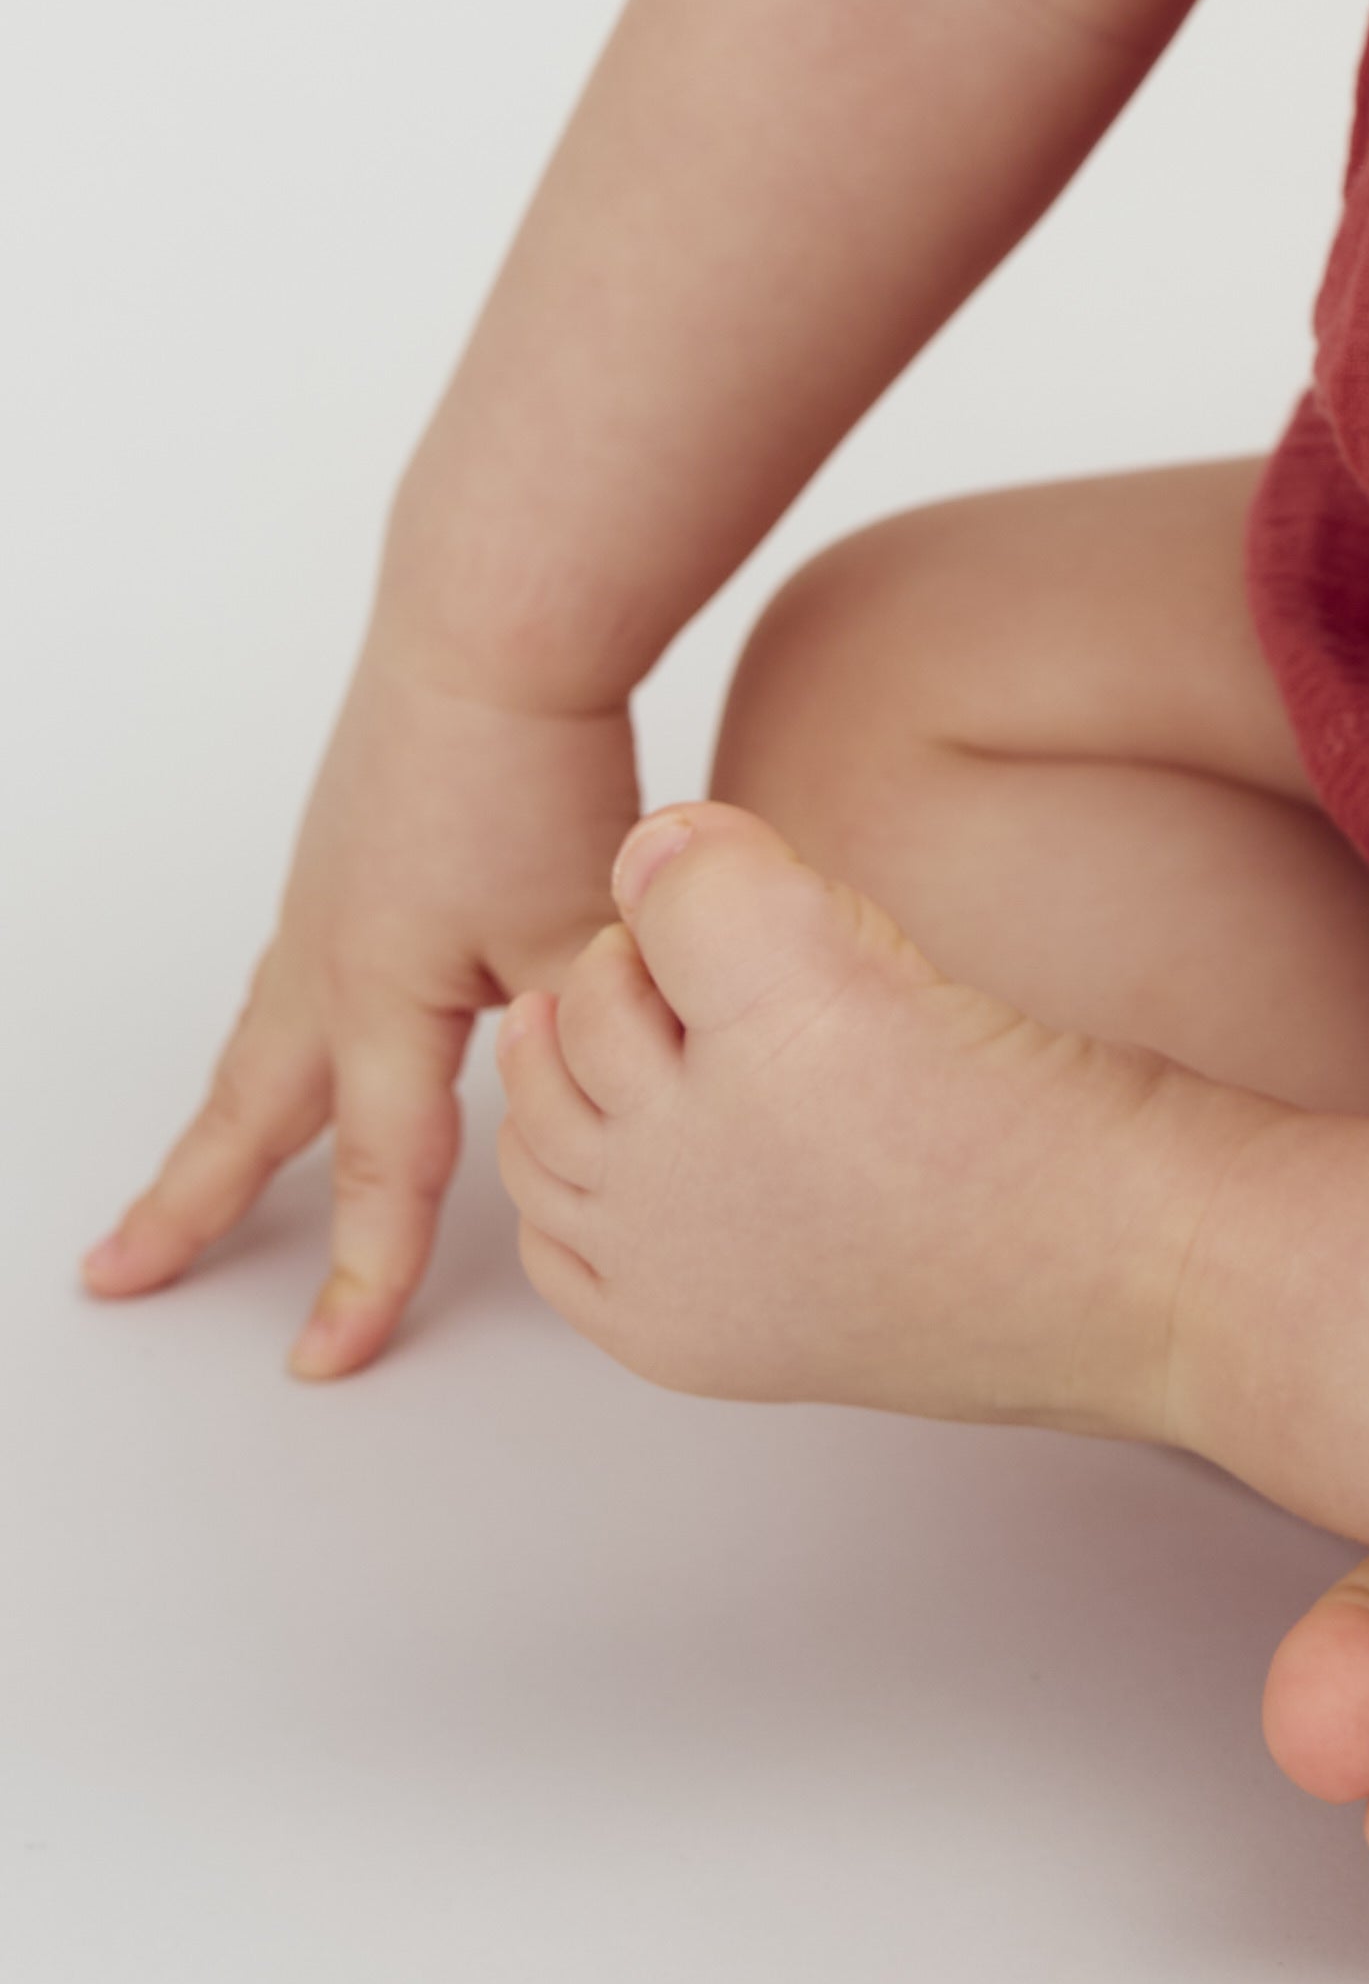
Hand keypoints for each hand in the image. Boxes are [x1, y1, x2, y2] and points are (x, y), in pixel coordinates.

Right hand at [83, 639, 645, 1374]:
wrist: (495, 623)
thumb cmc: (536, 765)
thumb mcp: (584, 923)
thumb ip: (601, 1029)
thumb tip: (638, 1096)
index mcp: (385, 997)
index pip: (378, 1171)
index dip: (362, 1273)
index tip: (324, 1360)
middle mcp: (331, 956)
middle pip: (248, 1116)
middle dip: (187, 1208)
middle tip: (115, 1274)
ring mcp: (330, 894)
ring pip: (256, 1039)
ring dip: (219, 1119)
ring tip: (183, 1176)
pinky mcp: (350, 842)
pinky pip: (290, 967)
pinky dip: (272, 1024)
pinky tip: (297, 1022)